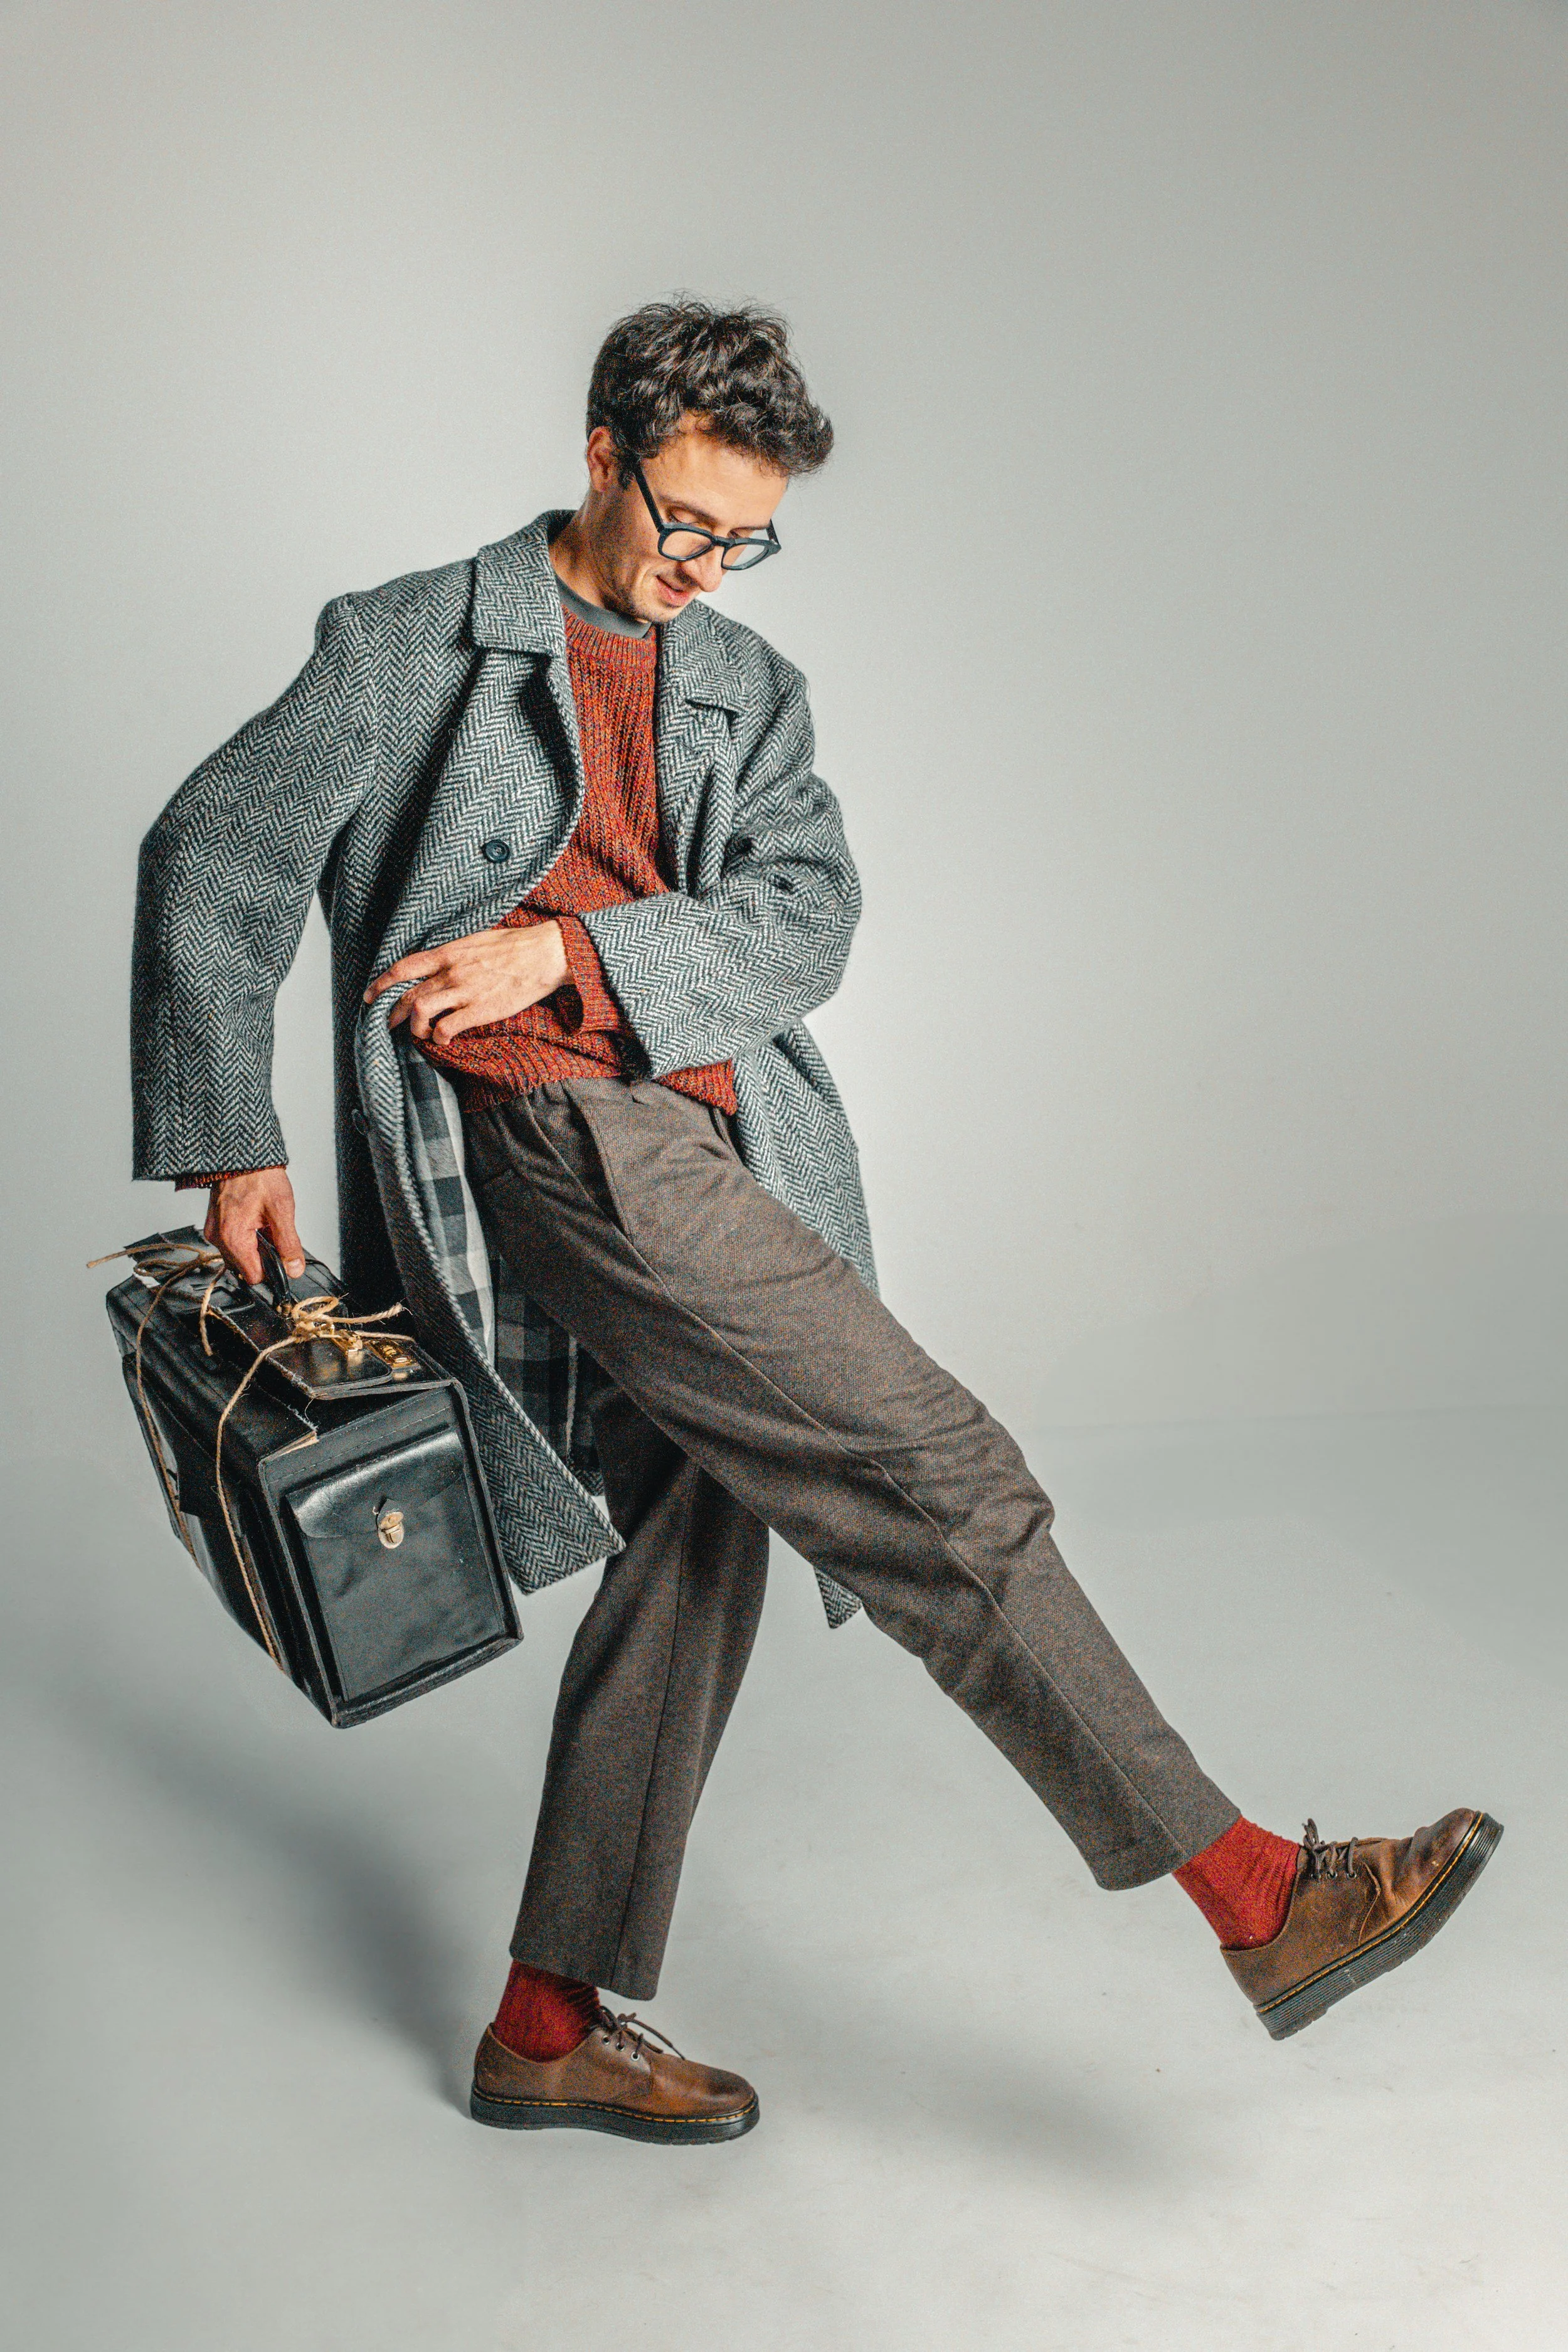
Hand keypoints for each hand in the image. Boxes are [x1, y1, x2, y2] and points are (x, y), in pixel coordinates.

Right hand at [205, 1167, 305, 1284]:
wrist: (242, 1153)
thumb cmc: (259, 1175)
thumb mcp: (281, 1210)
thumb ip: (288, 1244)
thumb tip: (294, 1268)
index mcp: (232, 1237)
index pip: (253, 1276)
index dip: (272, 1271)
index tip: (283, 1258)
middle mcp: (218, 1237)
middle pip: (245, 1266)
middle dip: (263, 1256)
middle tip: (274, 1232)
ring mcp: (214, 1229)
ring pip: (239, 1254)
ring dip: (255, 1245)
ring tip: (264, 1222)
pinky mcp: (215, 1222)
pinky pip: (232, 1240)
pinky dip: (246, 1235)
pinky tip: (255, 1219)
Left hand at [363, 921, 569, 1043]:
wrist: (544, 954)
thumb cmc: (515, 946)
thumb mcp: (477, 940)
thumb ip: (454, 954)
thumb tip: (440, 963)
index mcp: (448, 952)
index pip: (403, 967)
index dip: (381, 983)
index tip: (370, 995)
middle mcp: (450, 972)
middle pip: (407, 995)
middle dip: (393, 1013)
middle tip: (390, 1023)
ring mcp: (464, 991)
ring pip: (420, 1010)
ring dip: (415, 1028)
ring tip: (421, 1034)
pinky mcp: (480, 1010)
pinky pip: (446, 1028)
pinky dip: (439, 1038)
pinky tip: (444, 1040)